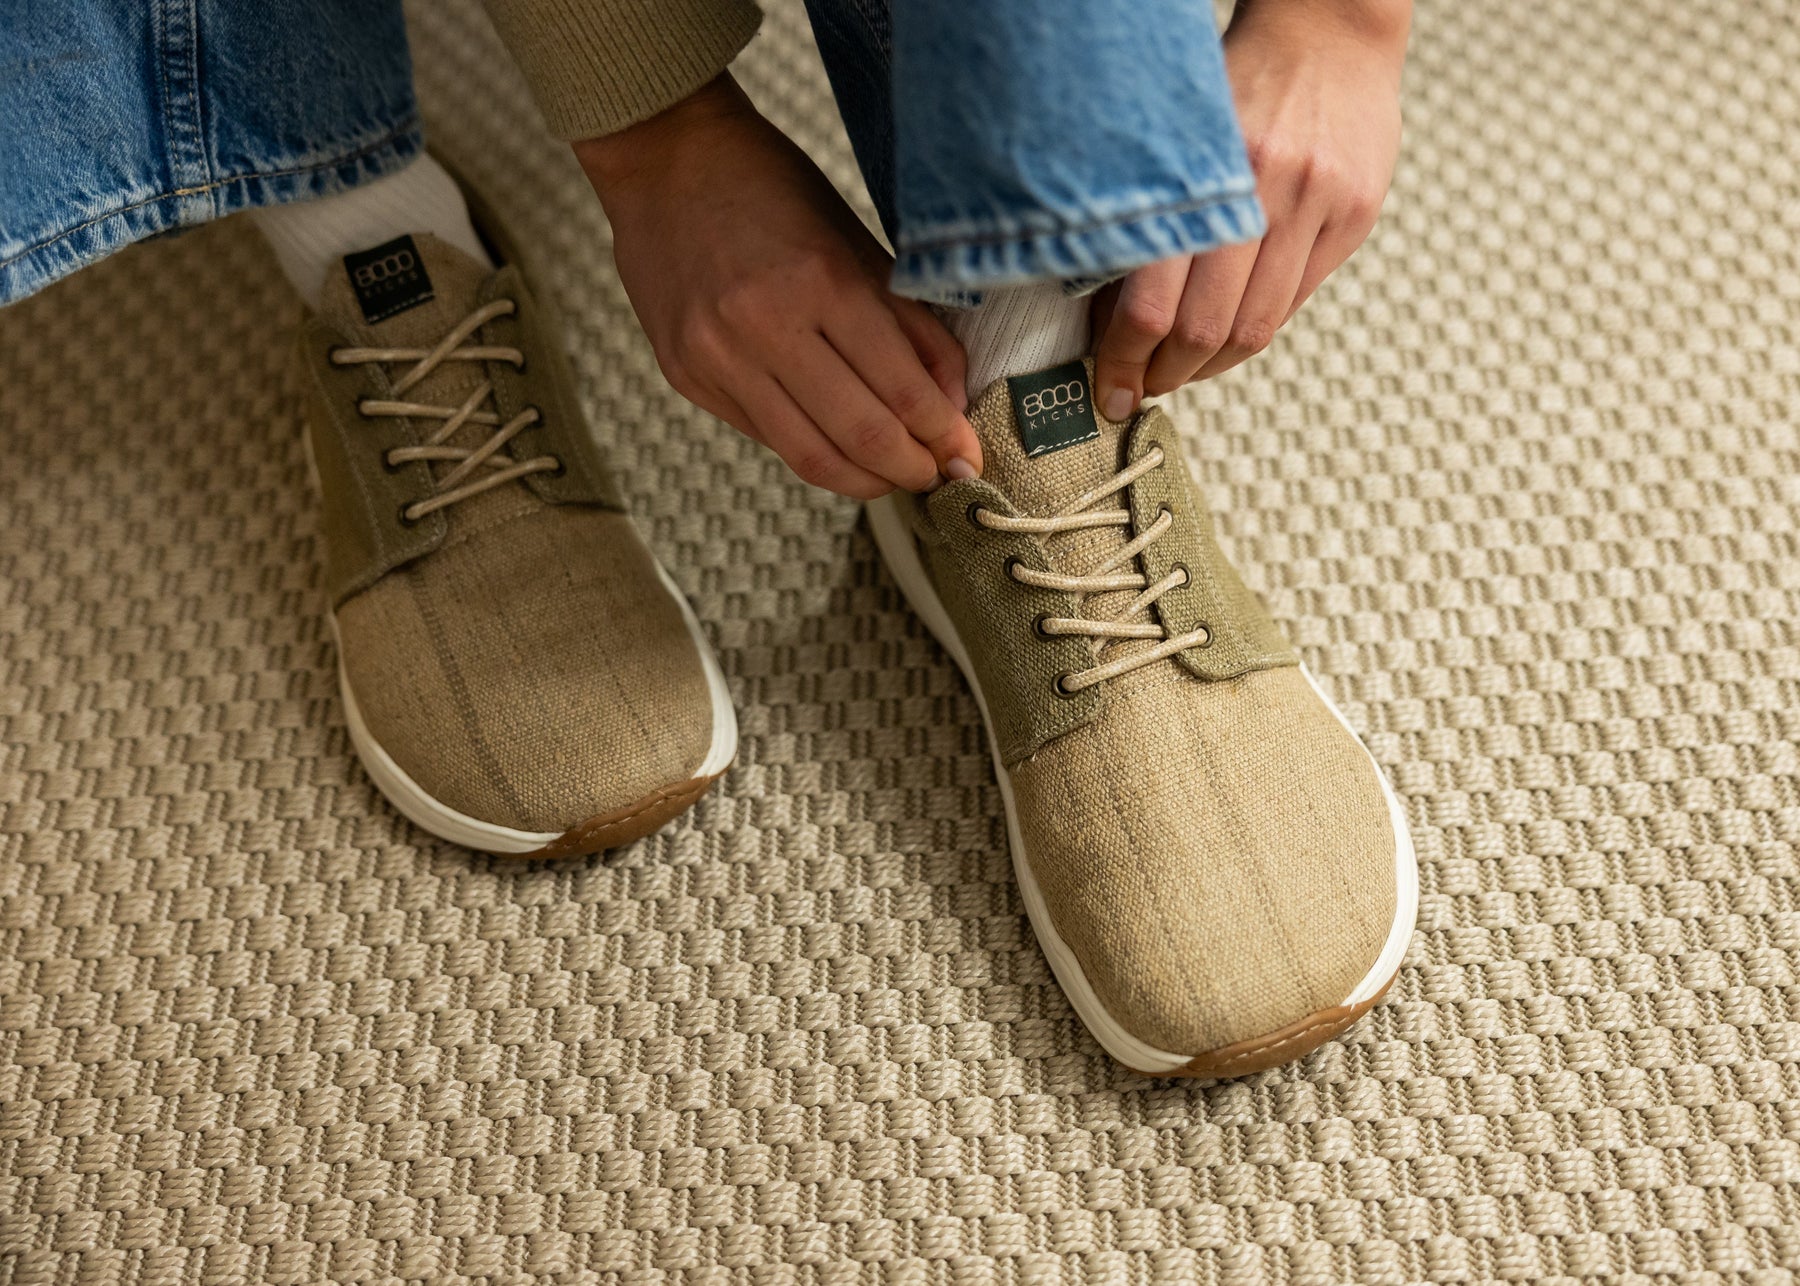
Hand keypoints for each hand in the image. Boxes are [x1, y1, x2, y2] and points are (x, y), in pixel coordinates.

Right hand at [575, 75, 980, 498]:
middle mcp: (765, 325)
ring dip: (866, 480)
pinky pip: (766, 436)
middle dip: (913, 468)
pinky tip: (839, 447)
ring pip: (810, 456)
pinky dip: (814, 451)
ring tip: (894, 476)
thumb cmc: (768, 187)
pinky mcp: (686, 376)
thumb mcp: (855, 240)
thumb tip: (949, 403)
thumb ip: (910, 324)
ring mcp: (718, 357)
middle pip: (860, 435)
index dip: (944, 435)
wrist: (661, 160)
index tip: (966, 455)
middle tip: (939, 475)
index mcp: (821, 280)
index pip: (902, 390)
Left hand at [1092, 0, 1408, 416]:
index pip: (1154, 303)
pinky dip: (1252, 333)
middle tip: (1136, 387)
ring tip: (1177, 372)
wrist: (1328, 30)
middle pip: (1206, 328)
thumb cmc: (1238, 79)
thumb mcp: (1179, 137)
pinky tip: (1224, 340)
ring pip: (1255, 327)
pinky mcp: (1355, 217)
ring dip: (1208, 367)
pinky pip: (1295, 302)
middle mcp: (1266, 191)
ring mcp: (1318, 206)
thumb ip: (1156, 217)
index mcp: (1205, 173)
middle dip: (1164, 374)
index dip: (1125, 359)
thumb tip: (1111, 311)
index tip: (1108, 385)